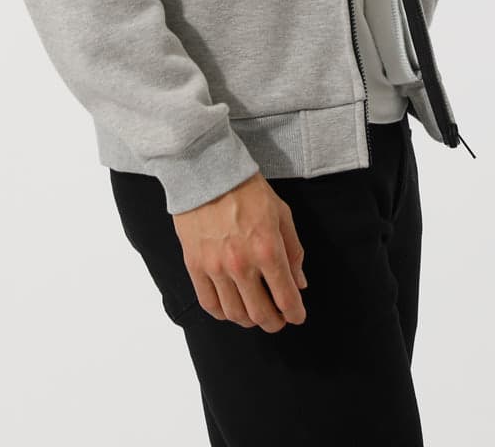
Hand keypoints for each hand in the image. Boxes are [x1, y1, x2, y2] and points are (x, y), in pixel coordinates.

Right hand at [171, 170, 307, 330]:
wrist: (207, 173)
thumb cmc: (248, 190)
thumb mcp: (282, 213)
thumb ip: (293, 251)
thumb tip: (299, 283)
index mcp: (268, 249)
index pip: (286, 297)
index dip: (295, 313)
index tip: (298, 316)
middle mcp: (242, 264)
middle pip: (260, 314)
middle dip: (274, 323)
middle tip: (279, 320)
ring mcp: (216, 268)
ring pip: (235, 314)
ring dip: (250, 321)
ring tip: (256, 315)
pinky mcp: (195, 266)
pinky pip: (209, 304)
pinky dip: (223, 314)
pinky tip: (231, 309)